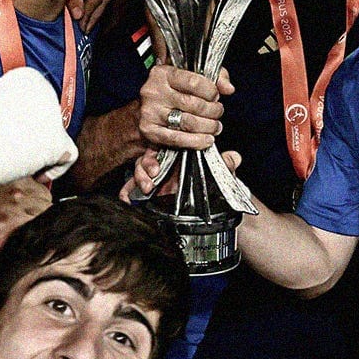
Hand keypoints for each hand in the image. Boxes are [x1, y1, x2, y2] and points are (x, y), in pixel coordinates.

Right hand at [123, 148, 239, 201]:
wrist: (218, 210)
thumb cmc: (218, 189)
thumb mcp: (223, 177)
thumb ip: (226, 167)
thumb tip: (234, 158)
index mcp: (181, 153)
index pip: (164, 148)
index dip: (158, 155)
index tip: (156, 168)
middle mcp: (167, 164)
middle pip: (148, 160)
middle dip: (144, 170)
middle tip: (150, 181)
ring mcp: (158, 179)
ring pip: (139, 172)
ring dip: (138, 179)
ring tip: (145, 189)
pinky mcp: (152, 193)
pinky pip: (134, 189)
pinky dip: (127, 192)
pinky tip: (125, 198)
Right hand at [138, 65, 232, 150]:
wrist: (145, 109)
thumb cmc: (170, 91)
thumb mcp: (190, 75)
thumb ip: (214, 77)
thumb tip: (228, 88)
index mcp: (163, 74)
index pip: (194, 82)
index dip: (211, 92)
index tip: (215, 96)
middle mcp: (154, 92)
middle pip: (194, 105)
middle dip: (213, 111)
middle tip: (218, 113)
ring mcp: (150, 112)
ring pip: (188, 123)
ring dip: (208, 127)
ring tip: (214, 127)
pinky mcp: (150, 130)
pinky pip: (177, 139)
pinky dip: (196, 141)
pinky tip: (206, 139)